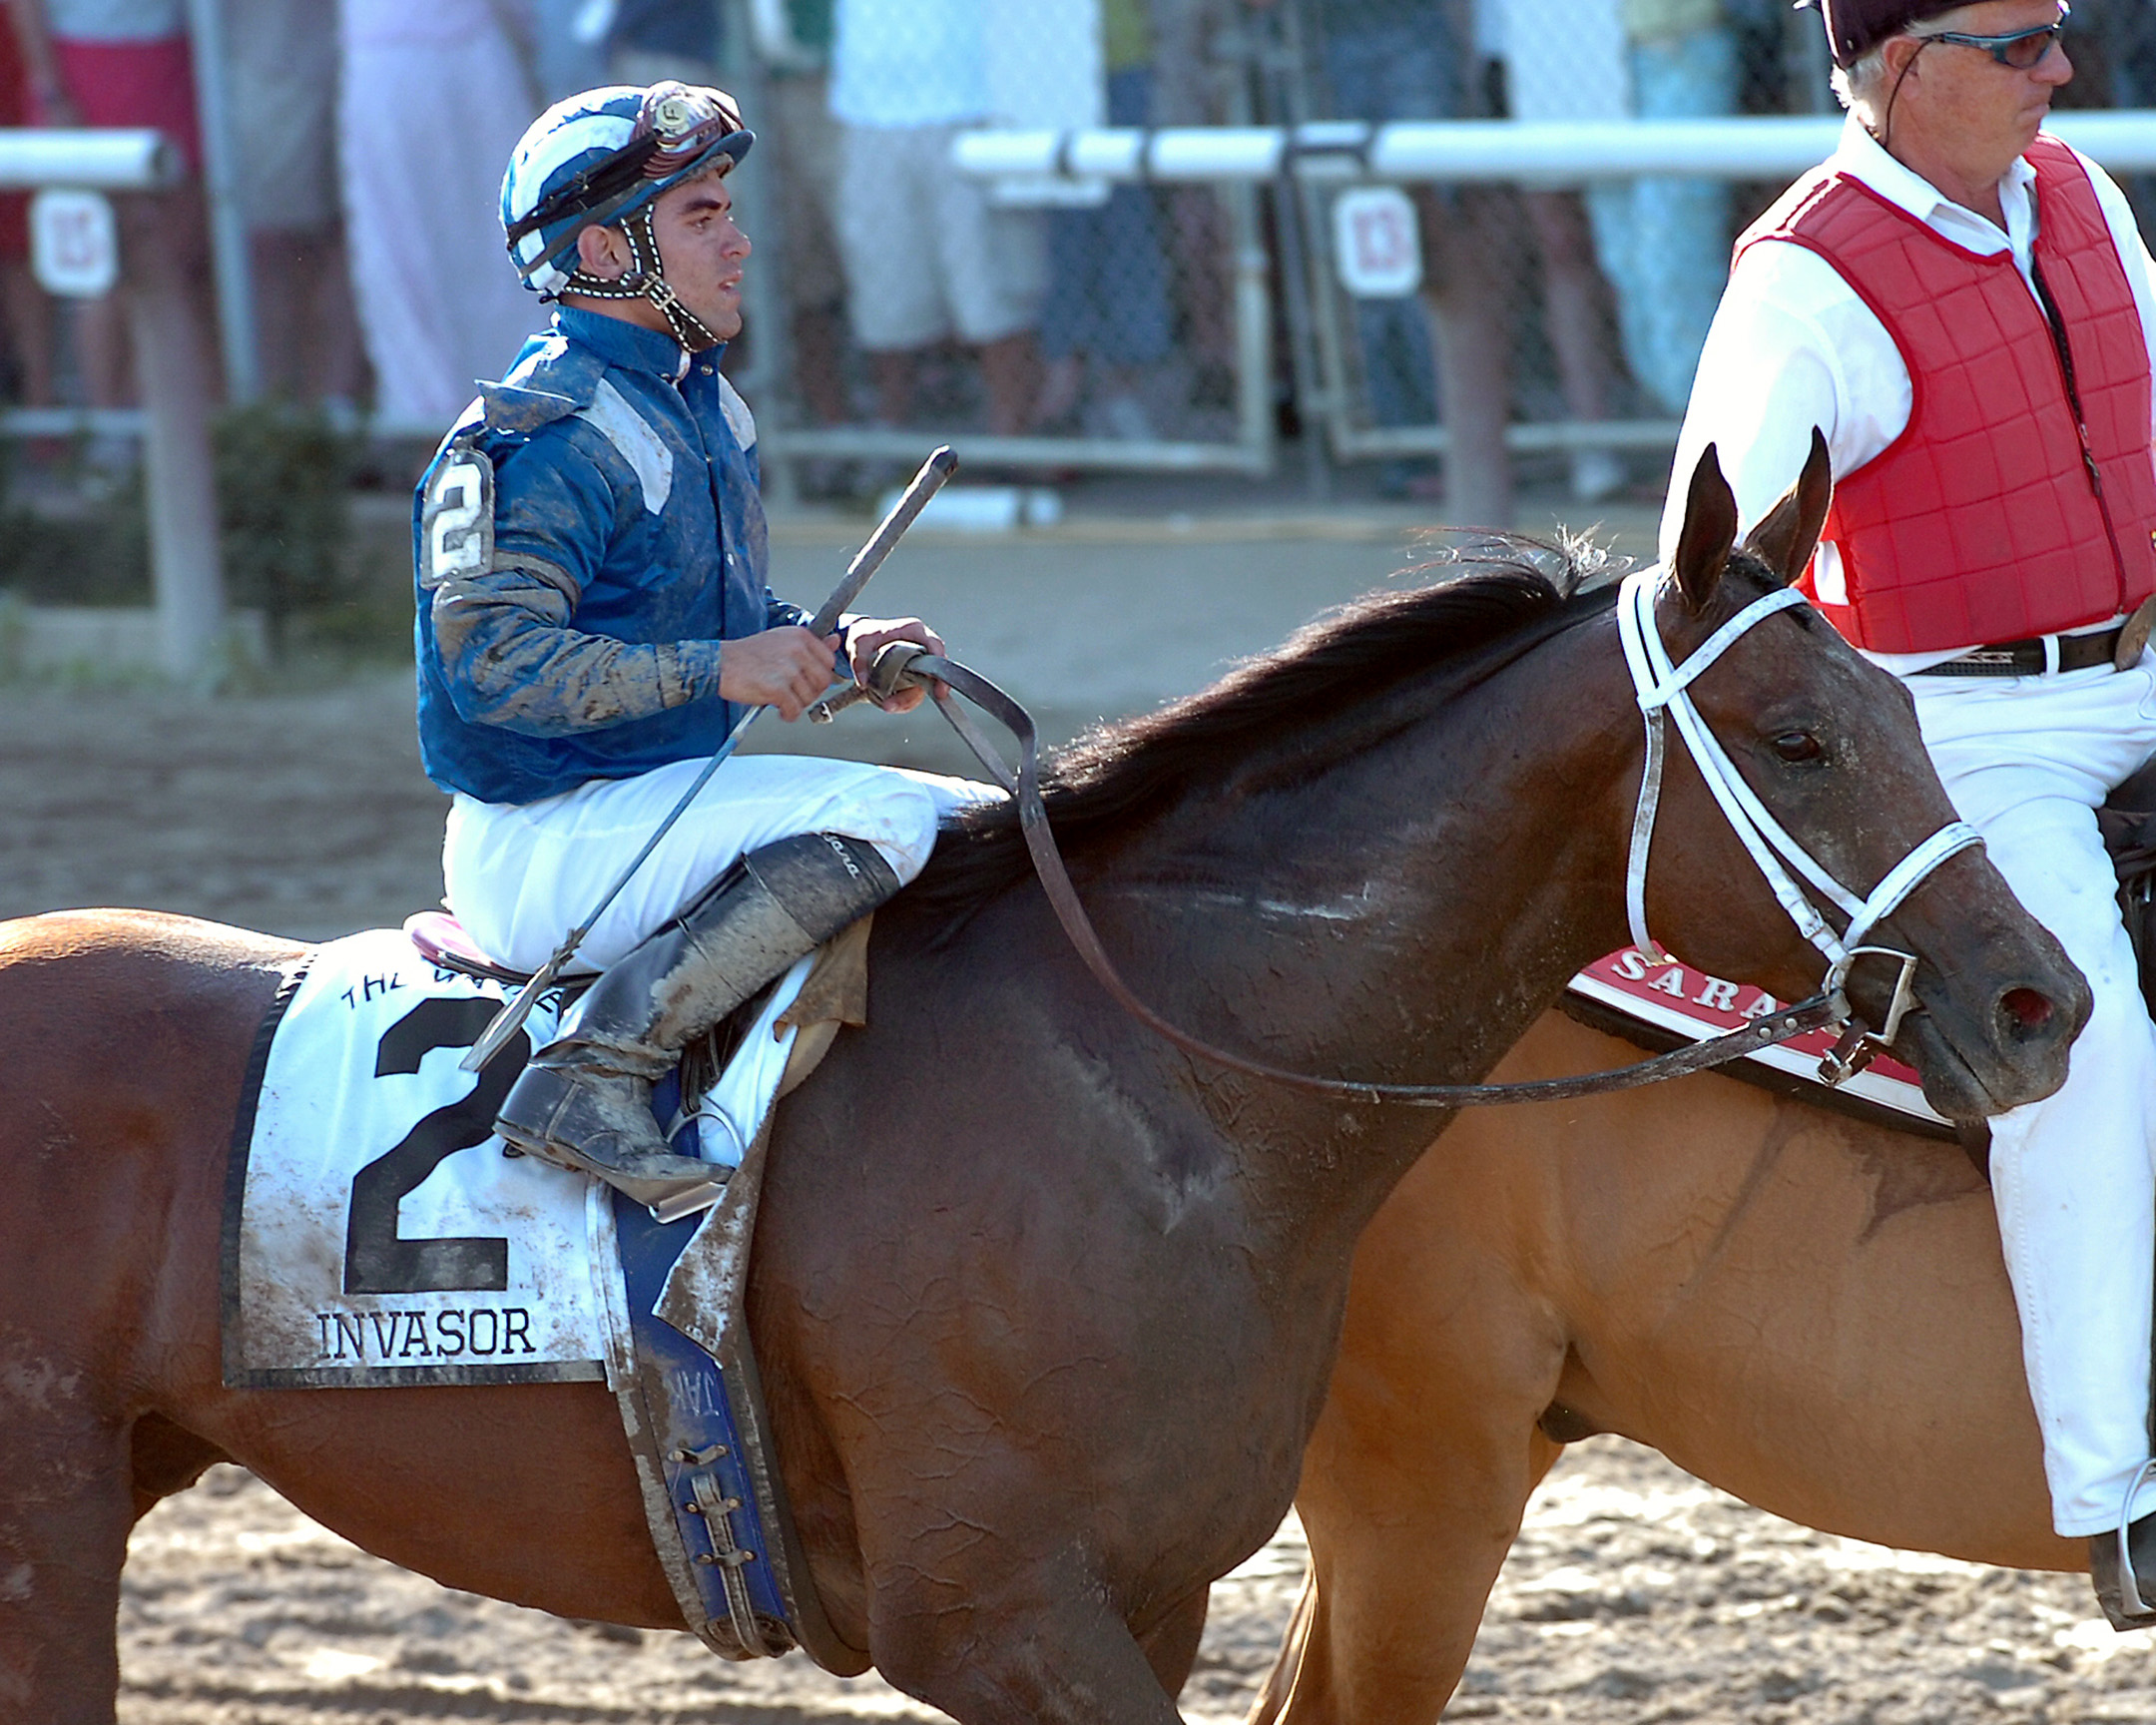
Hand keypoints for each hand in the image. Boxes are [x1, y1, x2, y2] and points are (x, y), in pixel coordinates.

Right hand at [718, 624, 840, 720]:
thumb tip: (836, 639)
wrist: (719, 663)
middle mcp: (796, 650)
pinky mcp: (777, 688)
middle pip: (823, 681)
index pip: (828, 661)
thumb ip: (810, 643)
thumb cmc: (748, 655)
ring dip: (797, 704)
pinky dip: (788, 714)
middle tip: (794, 694)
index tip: (806, 681)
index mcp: (800, 636)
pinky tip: (778, 709)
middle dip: (810, 692)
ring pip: (809, 697)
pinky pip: (794, 710)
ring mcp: (787, 669)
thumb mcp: (781, 640)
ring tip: (782, 700)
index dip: (819, 676)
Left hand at [843, 616, 944, 712]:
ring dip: (907, 700)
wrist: (863, 642)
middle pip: (932, 672)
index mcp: (914, 631)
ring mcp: (919, 665)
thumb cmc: (866, 635)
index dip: (939, 666)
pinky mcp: (913, 678)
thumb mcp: (859, 642)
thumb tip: (863, 681)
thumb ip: (859, 659)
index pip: (935, 646)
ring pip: (922, 687)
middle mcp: (921, 648)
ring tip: (887, 705)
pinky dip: (902, 702)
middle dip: (920, 692)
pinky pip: (913, 694)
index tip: (938, 686)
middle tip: (903, 703)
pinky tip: (888, 703)